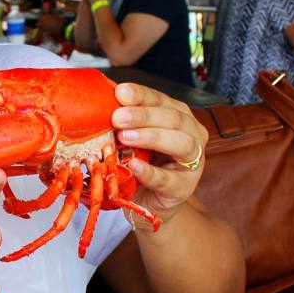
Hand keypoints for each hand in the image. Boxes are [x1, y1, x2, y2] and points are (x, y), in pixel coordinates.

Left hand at [111, 83, 209, 225]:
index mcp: (178, 115)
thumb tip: (100, 104)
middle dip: (143, 116)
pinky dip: (150, 172)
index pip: (160, 100)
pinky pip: (168, 179)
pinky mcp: (184, 188)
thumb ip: (125, 122)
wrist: (149, 199)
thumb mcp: (133, 137)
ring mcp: (193, 162)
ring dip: (151, 137)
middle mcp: (192, 133)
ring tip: (125, 137)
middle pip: (173, 118)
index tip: (120, 93)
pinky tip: (134, 166)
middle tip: (117, 118)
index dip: (141, 95)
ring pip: (181, 143)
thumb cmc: (142, 161)